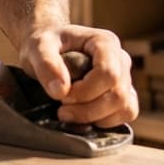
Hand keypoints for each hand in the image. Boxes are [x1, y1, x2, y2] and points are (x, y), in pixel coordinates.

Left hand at [21, 25, 137, 127]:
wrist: (47, 48)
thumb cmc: (45, 43)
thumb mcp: (37, 46)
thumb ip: (46, 64)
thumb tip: (61, 91)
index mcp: (105, 42)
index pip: (108, 73)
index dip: (86, 92)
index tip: (62, 96)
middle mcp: (120, 59)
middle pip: (118, 95)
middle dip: (88, 110)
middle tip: (62, 110)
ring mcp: (124, 78)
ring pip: (125, 108)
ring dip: (96, 118)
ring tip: (70, 112)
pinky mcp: (123, 95)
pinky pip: (126, 114)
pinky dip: (105, 122)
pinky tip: (83, 116)